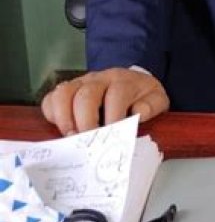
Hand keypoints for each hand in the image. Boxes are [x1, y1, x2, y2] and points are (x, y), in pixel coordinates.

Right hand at [41, 68, 169, 135]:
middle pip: (86, 94)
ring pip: (64, 93)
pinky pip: (51, 98)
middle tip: (88, 142)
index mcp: (124, 80)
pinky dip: (52, 114)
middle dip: (85, 121)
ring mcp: (81, 82)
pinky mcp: (68, 90)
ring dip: (64, 118)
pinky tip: (60, 129)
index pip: (116, 94)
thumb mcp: (157, 99)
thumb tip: (139, 112)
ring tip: (71, 138)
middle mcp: (100, 78)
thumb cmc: (142, 97)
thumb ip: (152, 105)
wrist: (132, 83)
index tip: (112, 137)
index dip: (113, 117)